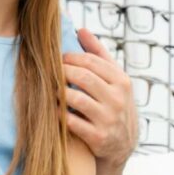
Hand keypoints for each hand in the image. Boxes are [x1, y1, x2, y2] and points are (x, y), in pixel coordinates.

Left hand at [63, 27, 137, 174]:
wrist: (122, 145)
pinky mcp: (97, 138)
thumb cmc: (113, 104)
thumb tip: (81, 29)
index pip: (91, 61)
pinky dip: (58, 113)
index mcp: (122, 81)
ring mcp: (108, 119)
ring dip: (58, 92)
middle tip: (51, 73)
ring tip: (51, 90)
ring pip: (75, 98)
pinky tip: (53, 109)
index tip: (59, 59)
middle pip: (82, 77)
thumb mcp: (113, 79)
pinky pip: (70, 121)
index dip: (70, 57)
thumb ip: (98, 54)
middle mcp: (118, 99)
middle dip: (62, 72)